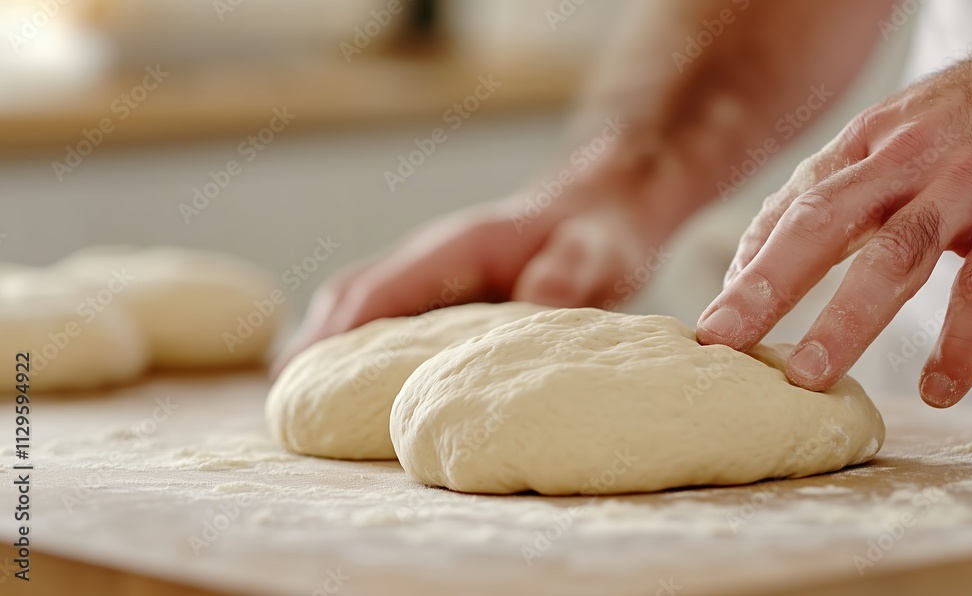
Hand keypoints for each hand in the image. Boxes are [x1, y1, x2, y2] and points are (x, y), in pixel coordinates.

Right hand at [273, 177, 664, 374]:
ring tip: (304, 402)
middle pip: (352, 295)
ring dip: (329, 345)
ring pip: (360, 303)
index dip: (338, 332)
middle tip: (286, 401)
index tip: (302, 374)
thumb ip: (570, 271)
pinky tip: (354, 386)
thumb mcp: (598, 251)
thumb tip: (538, 300)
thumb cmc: (596, 232)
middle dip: (314, 343)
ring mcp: (432, 272)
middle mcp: (431, 256)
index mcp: (456, 247)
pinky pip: (385, 315)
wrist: (601, 206)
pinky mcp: (442, 290)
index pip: (381, 288)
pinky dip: (359, 345)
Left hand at [698, 37, 971, 407]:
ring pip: (901, 256)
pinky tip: (938, 388)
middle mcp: (909, 162)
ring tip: (812, 376)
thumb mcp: (873, 146)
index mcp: (865, 147)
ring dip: (851, 319)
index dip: (751, 268)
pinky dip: (964, 341)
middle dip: (773, 284)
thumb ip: (812, 200)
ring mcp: (966, 190)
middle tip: (731, 339)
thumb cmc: (940, 133)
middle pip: (828, 222)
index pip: (796, 208)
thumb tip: (740, 271)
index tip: (714, 328)